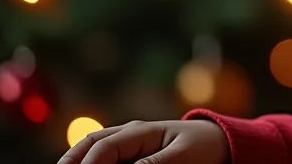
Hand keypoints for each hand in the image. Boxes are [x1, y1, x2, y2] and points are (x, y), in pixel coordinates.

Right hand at [57, 119, 227, 163]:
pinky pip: (107, 158)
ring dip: (79, 161)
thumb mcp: (181, 156)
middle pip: (91, 144)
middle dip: (71, 160)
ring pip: (94, 150)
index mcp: (140, 130)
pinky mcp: (132, 155)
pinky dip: (95, 163)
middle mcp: (129, 134)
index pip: (104, 146)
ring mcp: (128, 144)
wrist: (219, 142)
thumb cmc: (203, 146)